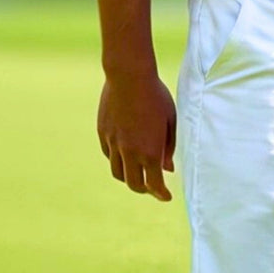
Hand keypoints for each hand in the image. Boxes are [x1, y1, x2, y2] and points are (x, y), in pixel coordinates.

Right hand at [97, 72, 176, 200]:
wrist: (129, 76)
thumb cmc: (156, 95)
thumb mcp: (170, 119)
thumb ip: (169, 146)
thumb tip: (168, 167)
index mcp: (150, 151)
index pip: (155, 184)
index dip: (161, 194)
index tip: (167, 197)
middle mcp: (130, 152)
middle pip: (134, 184)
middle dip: (145, 190)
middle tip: (152, 188)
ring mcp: (113, 144)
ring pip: (118, 173)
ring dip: (129, 178)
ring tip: (137, 174)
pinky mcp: (103, 133)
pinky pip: (109, 155)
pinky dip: (118, 161)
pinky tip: (125, 156)